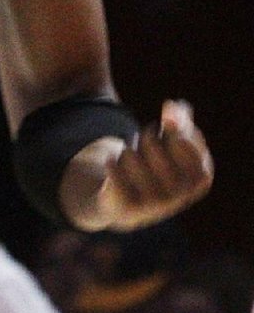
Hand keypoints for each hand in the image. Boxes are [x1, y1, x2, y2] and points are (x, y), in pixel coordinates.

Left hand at [62, 99, 212, 230]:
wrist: (128, 203)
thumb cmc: (156, 166)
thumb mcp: (172, 143)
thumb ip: (179, 121)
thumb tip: (173, 105)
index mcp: (200, 179)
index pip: (184, 138)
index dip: (171, 126)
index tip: (168, 125)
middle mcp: (182, 195)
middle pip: (152, 143)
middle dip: (146, 137)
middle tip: (146, 145)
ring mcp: (156, 204)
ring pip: (129, 154)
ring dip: (127, 151)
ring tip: (132, 164)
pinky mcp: (129, 206)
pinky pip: (113, 166)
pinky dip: (111, 161)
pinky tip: (116, 171)